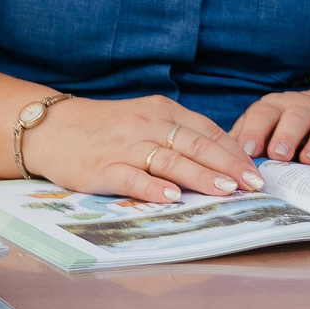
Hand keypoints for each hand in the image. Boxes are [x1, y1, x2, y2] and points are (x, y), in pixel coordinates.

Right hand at [20, 94, 262, 202]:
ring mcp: (125, 146)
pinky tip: (171, 197)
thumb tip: (222, 160)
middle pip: (195, 145)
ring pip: (170, 161)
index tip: (255, 171)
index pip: (207, 130)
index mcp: (162, 110)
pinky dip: (153, 187)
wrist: (53, 128)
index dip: (233, 152)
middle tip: (252, 184)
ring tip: (225, 190)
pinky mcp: (103, 168)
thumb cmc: (107, 129)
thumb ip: (178, 136)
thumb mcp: (146, 120)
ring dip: (201, 176)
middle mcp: (147, 124)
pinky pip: (133, 177)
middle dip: (228, 166)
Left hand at [232, 86, 309, 167]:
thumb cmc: (288, 126)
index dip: (255, 130)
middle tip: (278, 154)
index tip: (248, 150)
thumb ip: (243, 140)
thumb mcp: (265, 126)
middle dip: (287, 134)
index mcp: (277, 107)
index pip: (263, 113)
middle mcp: (305, 108)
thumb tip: (217, 161)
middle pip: (296, 115)